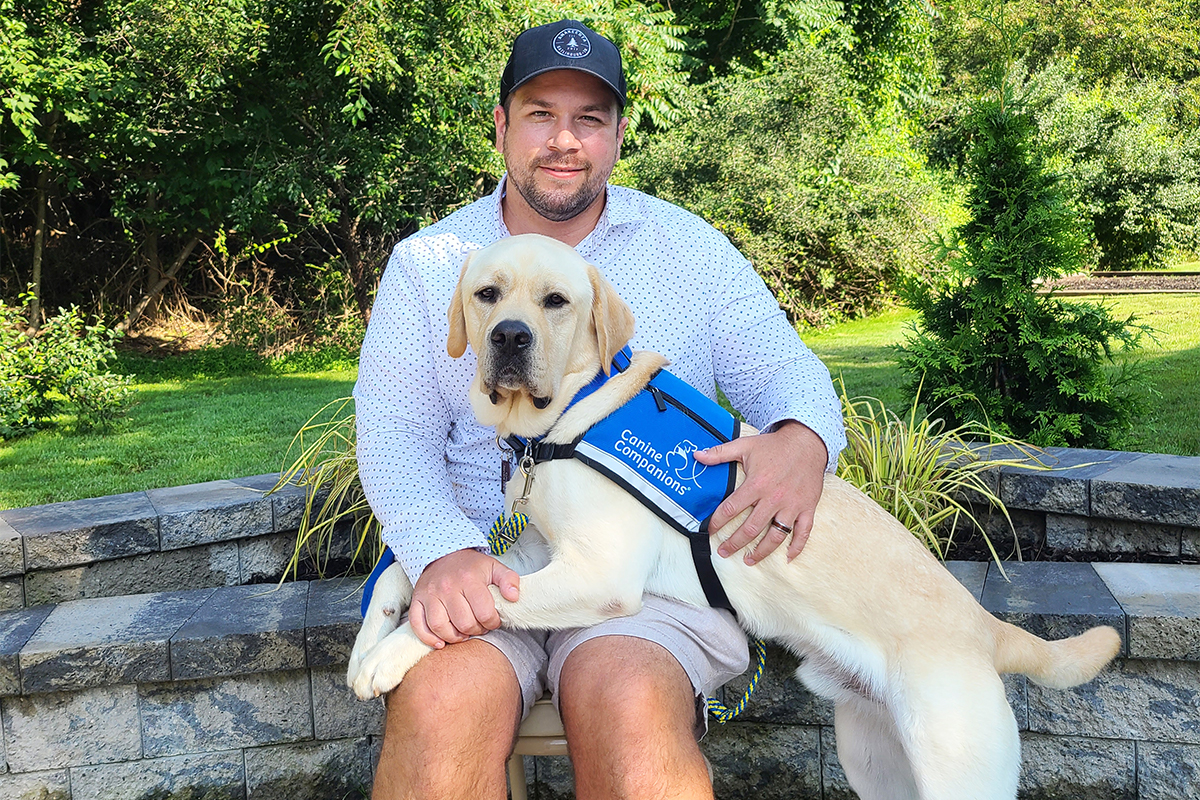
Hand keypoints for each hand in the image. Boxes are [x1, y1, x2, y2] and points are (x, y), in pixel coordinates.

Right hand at [409, 548, 519, 648]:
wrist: (442, 554)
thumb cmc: (470, 566)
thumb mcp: (494, 566)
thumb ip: (509, 580)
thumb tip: (514, 597)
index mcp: (469, 579)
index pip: (484, 613)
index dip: (493, 622)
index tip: (493, 620)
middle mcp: (447, 587)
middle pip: (464, 623)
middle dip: (476, 630)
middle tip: (479, 626)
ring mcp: (430, 594)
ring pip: (440, 627)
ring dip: (454, 637)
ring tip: (463, 633)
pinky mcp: (417, 600)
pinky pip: (418, 625)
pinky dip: (428, 638)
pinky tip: (440, 642)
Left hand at [693, 421, 826, 564]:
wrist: (807, 442)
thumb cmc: (774, 446)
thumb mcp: (745, 446)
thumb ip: (720, 453)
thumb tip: (696, 455)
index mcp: (756, 484)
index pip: (731, 509)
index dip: (717, 522)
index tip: (709, 531)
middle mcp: (774, 498)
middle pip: (751, 528)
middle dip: (734, 543)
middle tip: (723, 552)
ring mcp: (792, 505)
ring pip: (776, 536)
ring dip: (761, 551)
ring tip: (748, 560)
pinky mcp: (807, 508)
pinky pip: (803, 532)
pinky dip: (797, 547)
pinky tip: (787, 558)